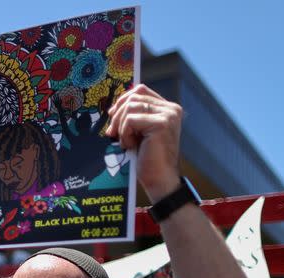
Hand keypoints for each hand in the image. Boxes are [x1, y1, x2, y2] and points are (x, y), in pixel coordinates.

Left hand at [105, 84, 181, 200]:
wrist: (159, 181)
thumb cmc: (147, 159)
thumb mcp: (139, 133)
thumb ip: (133, 116)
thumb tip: (113, 107)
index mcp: (168, 109)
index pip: (140, 90)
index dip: (123, 101)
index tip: (112, 117)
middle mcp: (171, 109)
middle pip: (133, 97)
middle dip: (118, 115)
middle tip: (112, 134)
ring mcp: (168, 115)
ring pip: (130, 107)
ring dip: (121, 126)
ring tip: (125, 143)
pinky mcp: (162, 124)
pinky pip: (131, 119)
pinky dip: (125, 133)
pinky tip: (129, 146)